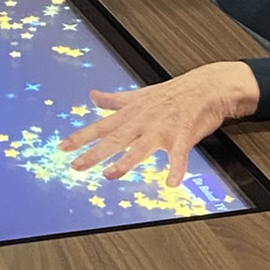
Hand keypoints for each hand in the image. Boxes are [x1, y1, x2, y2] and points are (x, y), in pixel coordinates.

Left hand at [59, 64, 259, 187]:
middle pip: (114, 139)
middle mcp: (142, 121)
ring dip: (126, 161)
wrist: (207, 86)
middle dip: (94, 153)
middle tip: (76, 166)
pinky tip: (171, 182)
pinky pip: (179, 154)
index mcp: (131, 114)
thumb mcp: (138, 95)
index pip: (100, 126)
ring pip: (141, 147)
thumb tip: (92, 96)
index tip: (61, 148)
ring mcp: (162, 128)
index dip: (80, 137)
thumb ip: (114, 100)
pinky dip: (176, 169)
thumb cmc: (173, 93)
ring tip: (111, 174)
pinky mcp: (183, 134)